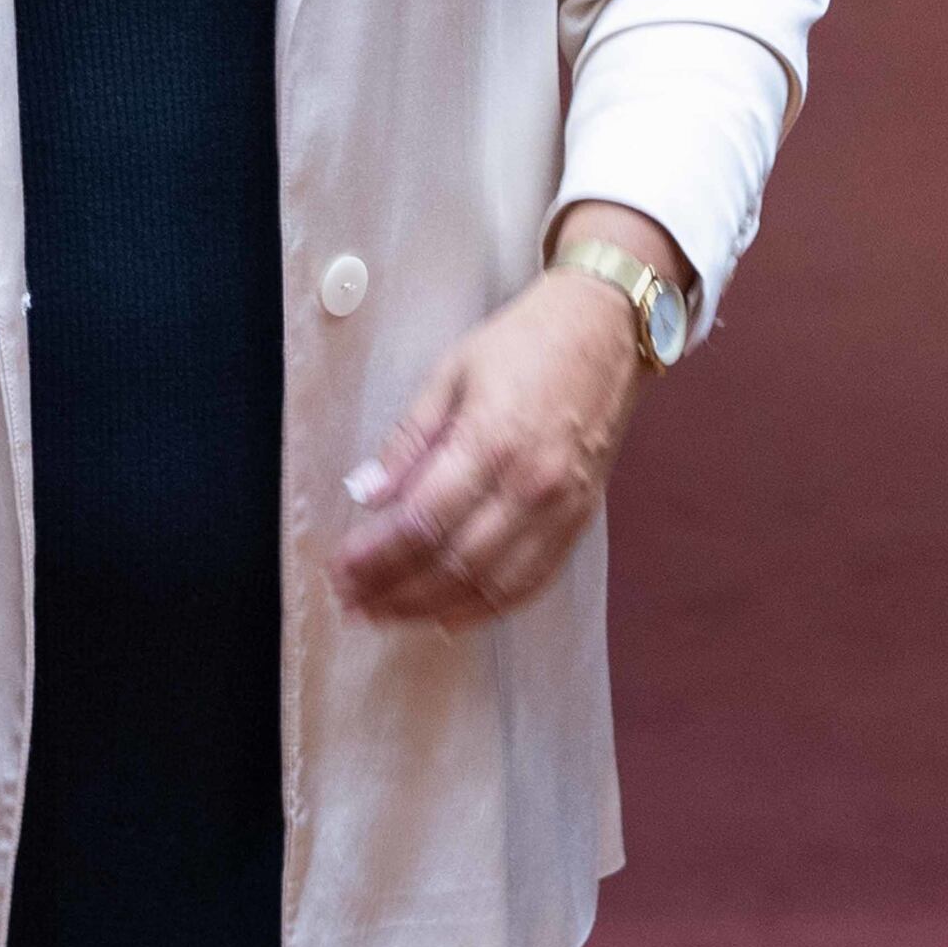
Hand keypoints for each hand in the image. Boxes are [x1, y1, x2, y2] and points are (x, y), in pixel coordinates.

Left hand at [330, 207, 672, 625]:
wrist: (609, 329)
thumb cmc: (526, 341)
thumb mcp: (451, 372)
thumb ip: (408, 439)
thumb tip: (364, 494)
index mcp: (491, 440)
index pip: (421, 521)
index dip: (374, 556)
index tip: (338, 569)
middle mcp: (530, 485)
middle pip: (452, 563)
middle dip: (393, 591)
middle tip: (351, 601)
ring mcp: (561, 509)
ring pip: (490, 586)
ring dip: (430, 609)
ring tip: (385, 616)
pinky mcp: (581, 520)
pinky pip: (531, 582)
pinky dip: (485, 609)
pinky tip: (446, 617)